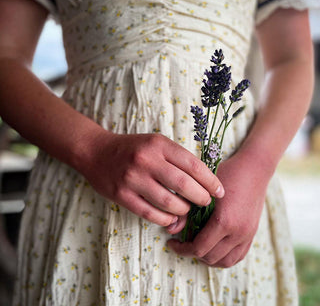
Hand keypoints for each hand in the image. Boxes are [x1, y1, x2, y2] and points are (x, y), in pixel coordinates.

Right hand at [78, 130, 224, 226]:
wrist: (96, 152)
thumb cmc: (132, 149)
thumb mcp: (155, 143)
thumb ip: (176, 158)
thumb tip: (202, 181)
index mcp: (158, 144)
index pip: (192, 164)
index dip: (210, 180)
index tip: (219, 191)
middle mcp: (146, 160)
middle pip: (183, 184)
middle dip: (201, 197)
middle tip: (205, 203)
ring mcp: (133, 178)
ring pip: (168, 202)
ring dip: (183, 210)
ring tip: (187, 210)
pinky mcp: (122, 194)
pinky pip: (150, 213)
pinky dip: (165, 219)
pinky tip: (171, 219)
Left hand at [167, 150, 269, 266]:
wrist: (254, 169)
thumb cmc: (227, 174)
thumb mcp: (202, 189)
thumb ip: (187, 211)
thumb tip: (171, 230)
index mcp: (224, 221)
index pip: (199, 248)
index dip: (182, 249)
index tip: (172, 243)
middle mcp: (238, 232)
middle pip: (210, 257)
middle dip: (192, 253)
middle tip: (182, 242)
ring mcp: (247, 235)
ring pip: (224, 262)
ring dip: (208, 258)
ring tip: (197, 247)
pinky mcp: (252, 234)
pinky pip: (238, 257)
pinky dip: (223, 257)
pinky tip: (213, 248)